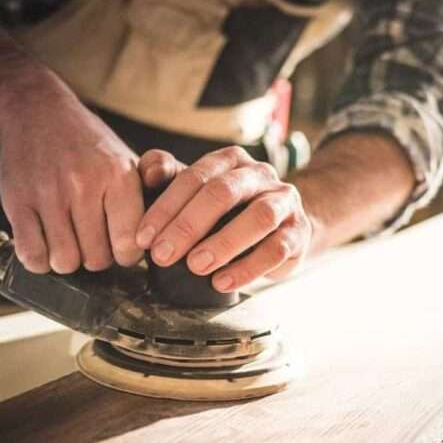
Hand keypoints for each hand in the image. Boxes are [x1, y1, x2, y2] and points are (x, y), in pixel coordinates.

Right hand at [0, 83, 144, 273]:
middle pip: (96, 259)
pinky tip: (45, 245)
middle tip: (91, 241)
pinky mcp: (18, 201)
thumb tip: (159, 237)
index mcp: (118, 176)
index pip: (129, 244)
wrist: (38, 111)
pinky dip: (39, 260)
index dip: (125, 255)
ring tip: (69, 242)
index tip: (119, 249)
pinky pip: (32, 254)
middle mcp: (85, 185)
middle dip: (95, 258)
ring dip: (67, 260)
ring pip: (64, 261)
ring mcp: (49, 194)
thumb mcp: (127, 160)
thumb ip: (148, 195)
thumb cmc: (87, 144)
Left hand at [135, 147, 311, 291]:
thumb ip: (167, 175)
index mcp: (230, 160)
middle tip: (163, 254)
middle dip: (189, 225)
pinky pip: (277, 249)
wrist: (280, 226)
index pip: (195, 176)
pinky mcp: (298, 232)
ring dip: (224, 243)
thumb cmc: (228, 211)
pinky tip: (222, 282)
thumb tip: (149, 172)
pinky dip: (248, 268)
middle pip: (224, 192)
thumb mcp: (196, 191)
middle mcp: (260, 174)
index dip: (166, 207)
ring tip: (196, 266)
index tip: (144, 237)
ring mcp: (284, 202)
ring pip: (259, 218)